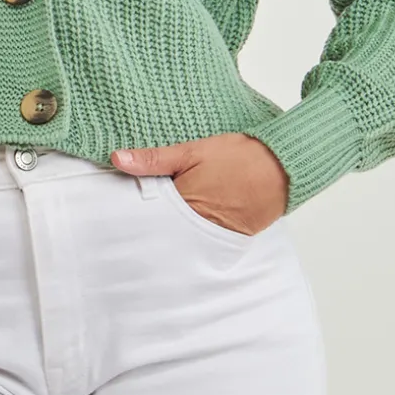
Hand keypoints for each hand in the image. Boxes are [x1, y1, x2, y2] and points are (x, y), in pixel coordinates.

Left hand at [111, 133, 288, 234]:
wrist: (283, 168)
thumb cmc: (239, 157)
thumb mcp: (193, 151)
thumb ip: (154, 159)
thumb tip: (116, 158)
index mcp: (182, 205)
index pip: (144, 217)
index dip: (128, 214)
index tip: (112, 213)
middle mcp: (195, 228)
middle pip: (159, 234)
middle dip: (144, 229)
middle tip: (122, 227)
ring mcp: (212, 237)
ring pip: (177, 241)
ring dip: (164, 234)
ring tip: (146, 229)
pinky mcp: (227, 240)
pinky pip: (198, 243)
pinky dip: (187, 237)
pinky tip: (177, 229)